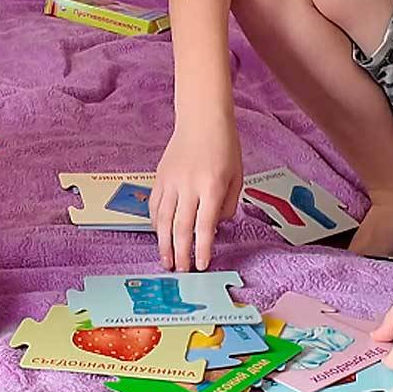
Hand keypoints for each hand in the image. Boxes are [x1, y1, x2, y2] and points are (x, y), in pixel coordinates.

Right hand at [152, 115, 241, 270]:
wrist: (202, 120)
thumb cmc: (224, 148)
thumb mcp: (237, 177)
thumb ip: (227, 206)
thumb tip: (212, 228)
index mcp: (212, 186)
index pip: (205, 226)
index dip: (202, 249)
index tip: (201, 265)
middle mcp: (189, 186)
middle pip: (181, 227)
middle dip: (181, 253)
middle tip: (182, 271)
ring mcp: (171, 182)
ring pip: (163, 220)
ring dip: (164, 244)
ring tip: (167, 262)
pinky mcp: (159, 178)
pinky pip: (155, 206)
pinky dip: (156, 224)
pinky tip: (160, 236)